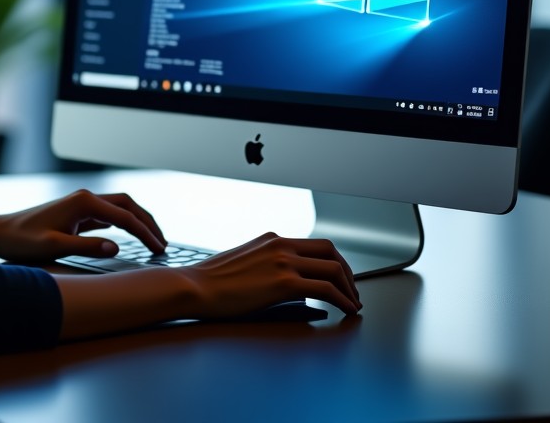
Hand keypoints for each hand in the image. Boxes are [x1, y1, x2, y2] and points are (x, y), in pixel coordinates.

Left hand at [0, 188, 166, 262]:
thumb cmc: (22, 240)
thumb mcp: (53, 247)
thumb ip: (86, 247)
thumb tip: (116, 248)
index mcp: (83, 203)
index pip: (125, 217)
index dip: (145, 234)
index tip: (159, 249)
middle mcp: (86, 198)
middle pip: (128, 205)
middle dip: (148, 222)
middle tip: (163, 244)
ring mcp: (82, 204)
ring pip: (120, 208)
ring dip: (138, 222)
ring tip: (154, 241)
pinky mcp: (77, 213)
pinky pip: (109, 215)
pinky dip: (124, 224)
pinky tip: (131, 237)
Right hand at [182, 232, 361, 317]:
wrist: (196, 287)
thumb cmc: (212, 282)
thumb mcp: (245, 265)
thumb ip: (268, 267)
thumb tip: (290, 285)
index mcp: (271, 239)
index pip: (314, 244)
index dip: (334, 261)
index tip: (340, 278)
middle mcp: (280, 244)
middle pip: (330, 250)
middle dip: (347, 272)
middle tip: (352, 291)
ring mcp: (283, 261)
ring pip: (333, 267)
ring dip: (349, 287)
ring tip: (353, 304)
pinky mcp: (284, 282)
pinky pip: (326, 288)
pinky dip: (342, 299)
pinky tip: (346, 310)